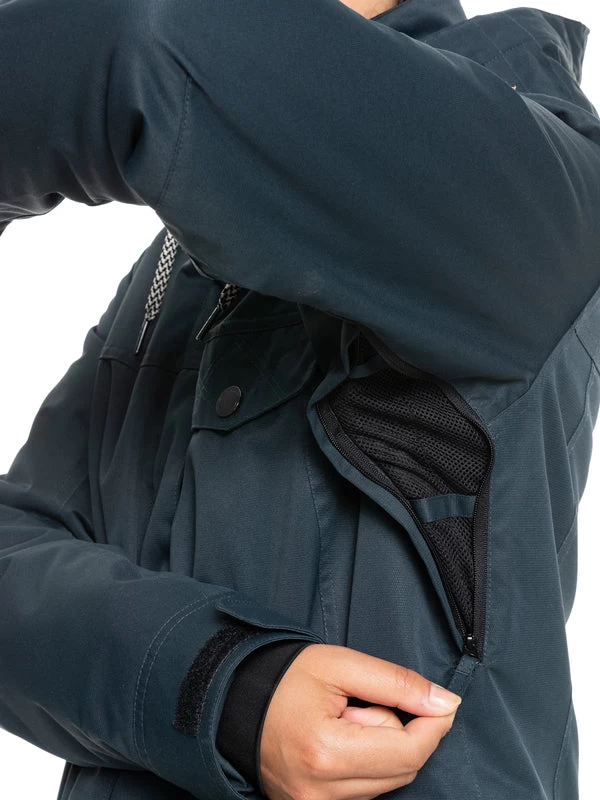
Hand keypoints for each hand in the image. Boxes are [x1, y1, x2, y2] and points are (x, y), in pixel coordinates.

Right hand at [259, 643, 460, 799]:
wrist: (236, 700)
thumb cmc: (285, 678)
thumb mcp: (340, 664)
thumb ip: (396, 682)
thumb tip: (445, 702)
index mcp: (326, 753)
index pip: (408, 752)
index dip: (433, 725)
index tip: (441, 702)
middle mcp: (321, 793)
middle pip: (401, 770)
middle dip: (398, 731)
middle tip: (361, 704)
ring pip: (386, 783)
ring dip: (379, 748)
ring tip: (343, 721)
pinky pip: (365, 791)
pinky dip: (364, 764)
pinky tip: (339, 741)